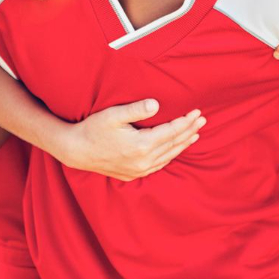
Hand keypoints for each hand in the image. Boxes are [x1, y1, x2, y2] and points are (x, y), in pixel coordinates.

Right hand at [54, 99, 205, 180]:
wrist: (76, 151)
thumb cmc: (93, 129)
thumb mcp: (113, 115)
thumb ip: (136, 109)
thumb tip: (156, 104)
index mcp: (141, 145)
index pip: (171, 131)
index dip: (186, 121)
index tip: (197, 112)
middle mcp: (143, 160)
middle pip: (173, 144)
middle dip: (189, 131)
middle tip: (203, 120)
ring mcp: (139, 170)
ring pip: (168, 156)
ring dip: (183, 144)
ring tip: (194, 134)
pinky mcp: (133, 174)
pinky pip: (158, 165)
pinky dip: (170, 156)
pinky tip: (175, 149)